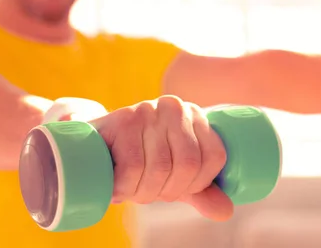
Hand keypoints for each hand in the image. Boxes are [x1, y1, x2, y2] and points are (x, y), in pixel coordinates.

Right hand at [89, 95, 231, 220]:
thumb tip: (225, 211)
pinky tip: (116, 188)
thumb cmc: (140, 159)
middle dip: (167, 191)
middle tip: (147, 193)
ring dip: (142, 192)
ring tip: (130, 190)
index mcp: (195, 116)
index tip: (174, 188)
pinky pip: (133, 167)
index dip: (196, 184)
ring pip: (160, 168)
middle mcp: (175, 107)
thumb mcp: (173, 174)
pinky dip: (125, 187)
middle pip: (188, 164)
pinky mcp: (124, 119)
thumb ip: (200, 191)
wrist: (95, 145)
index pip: (214, 157)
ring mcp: (149, 110)